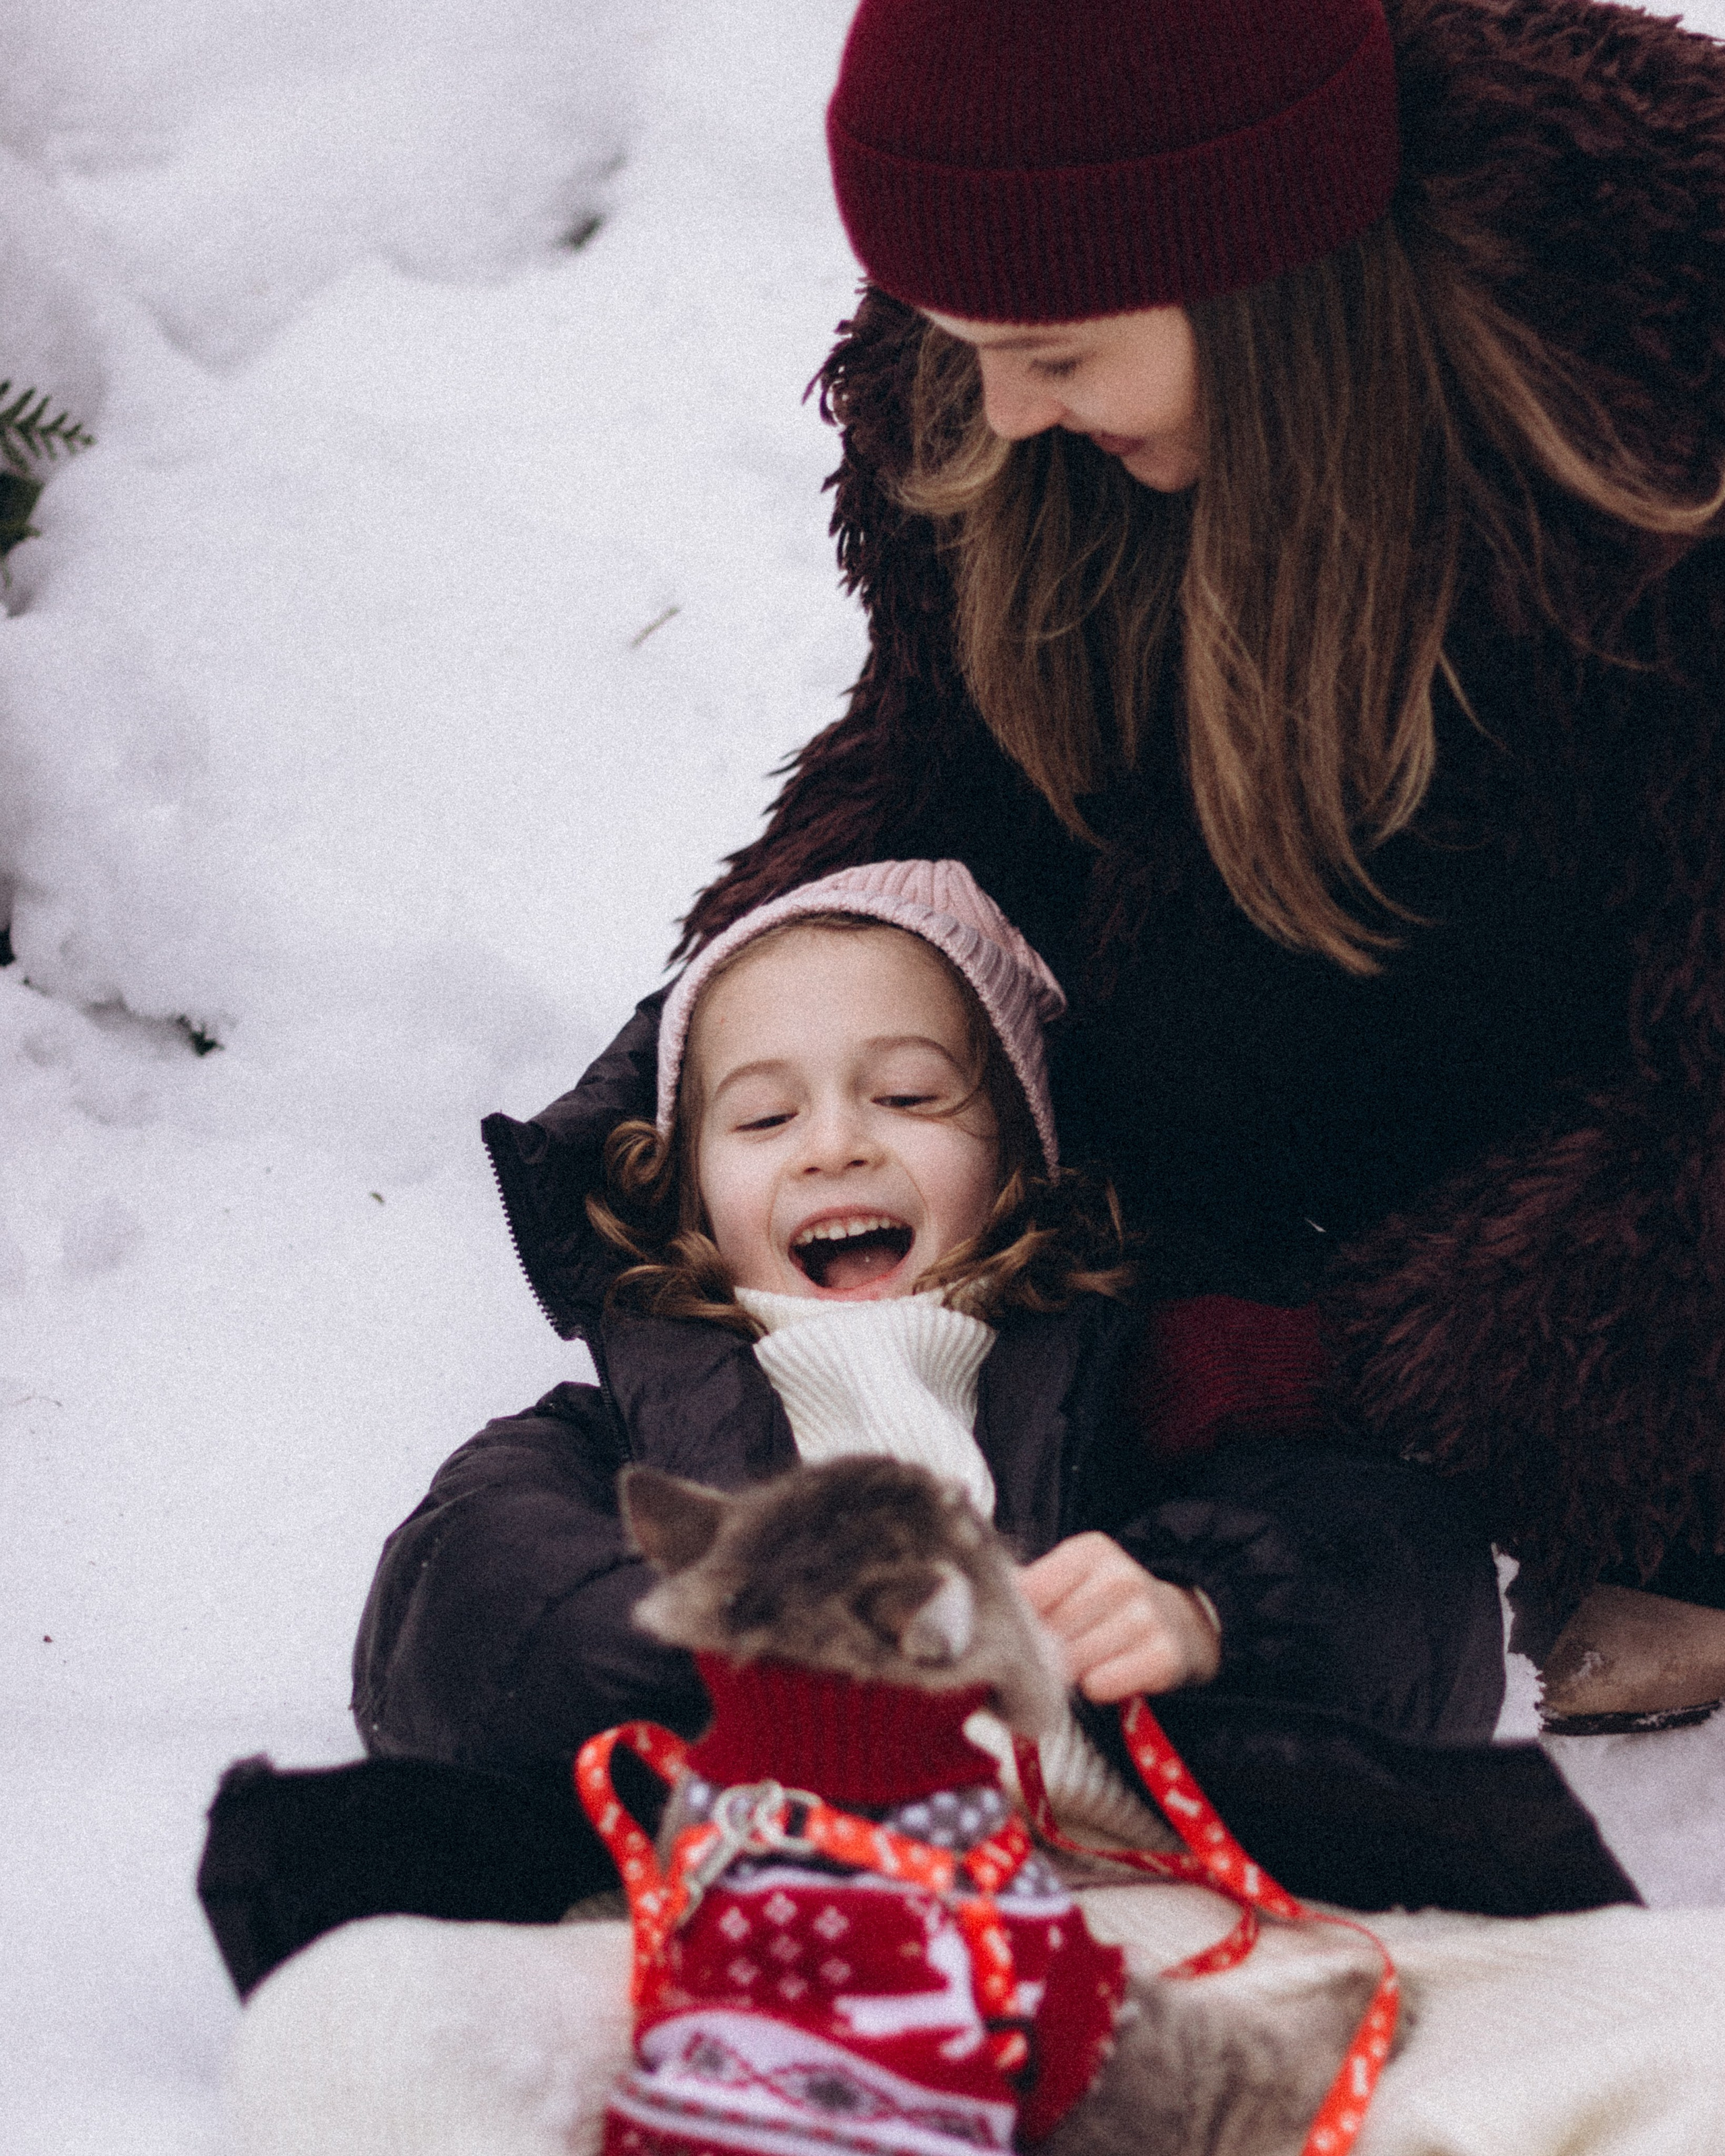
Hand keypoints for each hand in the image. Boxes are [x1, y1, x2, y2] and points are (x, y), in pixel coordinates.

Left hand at [1018, 1534, 1221, 1700]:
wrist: (1179, 1623)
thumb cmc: (1108, 1604)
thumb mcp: (1072, 1579)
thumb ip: (1028, 1585)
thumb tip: (976, 1597)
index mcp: (1090, 1551)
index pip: (1029, 1591)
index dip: (1020, 1618)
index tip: (1023, 1627)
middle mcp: (1121, 1576)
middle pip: (1051, 1630)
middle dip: (1045, 1648)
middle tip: (1056, 1650)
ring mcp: (1145, 1615)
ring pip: (1073, 1660)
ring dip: (1070, 1670)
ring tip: (1085, 1658)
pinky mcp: (1163, 1655)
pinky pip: (1101, 1684)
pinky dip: (1096, 1686)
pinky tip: (1107, 1672)